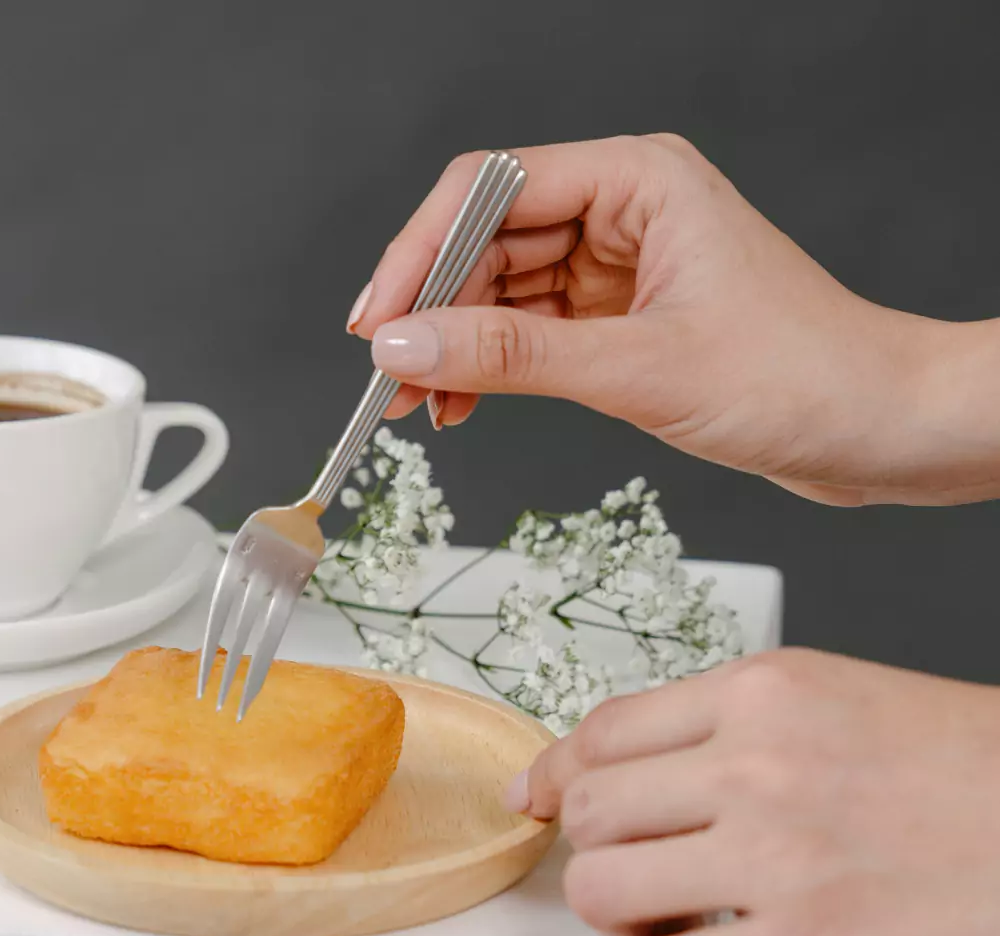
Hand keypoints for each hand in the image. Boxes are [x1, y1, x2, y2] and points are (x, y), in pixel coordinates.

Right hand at [348, 135, 999, 505]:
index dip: (419, 253)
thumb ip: (510, 354)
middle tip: (387, 378)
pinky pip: (526, 327)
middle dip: (430, 309)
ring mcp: (619, 262)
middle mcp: (622, 207)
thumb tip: (404, 347)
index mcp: (636, 178)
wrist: (885, 431)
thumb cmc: (803, 378)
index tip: (376, 322)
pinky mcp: (620, 314)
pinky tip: (461, 403)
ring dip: (452, 343)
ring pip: (498, 287)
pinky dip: (488, 365)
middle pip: (484, 239)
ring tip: (417, 405)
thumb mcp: (639, 368)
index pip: (488, 190)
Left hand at [504, 648, 999, 935]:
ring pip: (604, 888)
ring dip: (617, 911)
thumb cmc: (959, 765)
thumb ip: (723, 723)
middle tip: (629, 863)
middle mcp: (759, 764)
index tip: (538, 799)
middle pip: (590, 808)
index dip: (554, 773)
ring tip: (661, 917)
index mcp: (764, 692)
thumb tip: (611, 764)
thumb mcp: (834, 700)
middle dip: (592, 844)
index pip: (603, 731)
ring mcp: (779, 857)